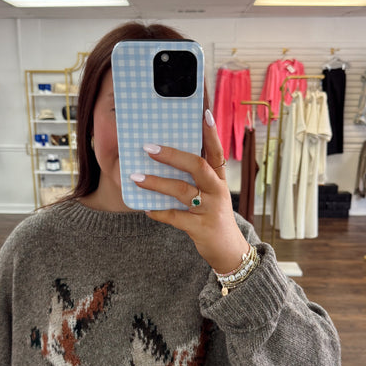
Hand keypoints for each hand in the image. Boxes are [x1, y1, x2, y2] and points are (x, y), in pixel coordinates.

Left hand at [132, 109, 249, 273]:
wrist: (229, 251)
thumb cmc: (214, 217)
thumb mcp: (211, 195)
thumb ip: (195, 178)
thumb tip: (167, 158)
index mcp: (219, 180)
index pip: (216, 152)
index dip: (211, 133)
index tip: (204, 113)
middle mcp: (217, 192)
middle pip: (197, 166)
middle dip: (173, 155)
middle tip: (148, 147)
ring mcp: (209, 210)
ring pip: (182, 191)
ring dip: (157, 183)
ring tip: (136, 177)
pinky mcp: (200, 228)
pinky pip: (175, 218)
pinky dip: (159, 213)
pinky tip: (145, 209)